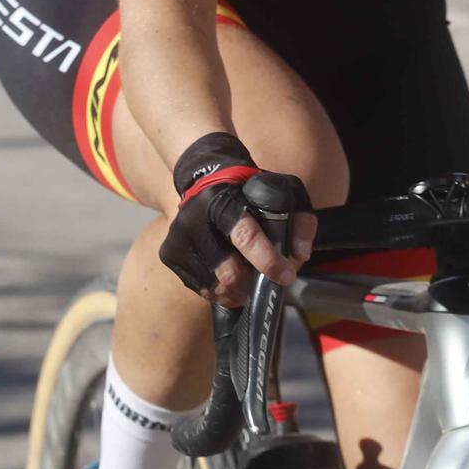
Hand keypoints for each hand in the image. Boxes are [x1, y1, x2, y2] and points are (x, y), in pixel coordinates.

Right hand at [159, 133, 317, 306]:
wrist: (205, 176)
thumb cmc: (247, 188)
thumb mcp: (281, 190)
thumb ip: (299, 218)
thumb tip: (300, 254)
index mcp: (221, 199)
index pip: (244, 235)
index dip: (267, 260)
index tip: (285, 275)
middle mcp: (193, 218)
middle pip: (228, 272)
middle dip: (253, 283)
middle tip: (266, 280)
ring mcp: (177, 238)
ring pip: (214, 286)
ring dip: (238, 291)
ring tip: (249, 280)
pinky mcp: (169, 254)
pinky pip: (200, 288)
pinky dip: (220, 291)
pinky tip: (230, 278)